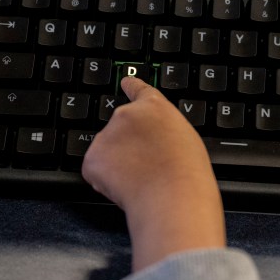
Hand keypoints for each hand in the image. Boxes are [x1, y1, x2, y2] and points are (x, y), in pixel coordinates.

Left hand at [82, 77, 225, 270]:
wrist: (172, 197)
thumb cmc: (187, 173)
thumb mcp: (185, 137)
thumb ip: (164, 130)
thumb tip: (154, 141)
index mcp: (153, 107)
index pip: (138, 89)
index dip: (130, 86)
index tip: (125, 81)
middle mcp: (126, 114)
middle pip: (120, 127)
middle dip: (126, 145)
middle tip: (146, 167)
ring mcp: (106, 135)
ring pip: (107, 150)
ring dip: (116, 163)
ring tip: (141, 180)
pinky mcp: (92, 158)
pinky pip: (95, 170)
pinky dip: (105, 180)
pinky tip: (127, 187)